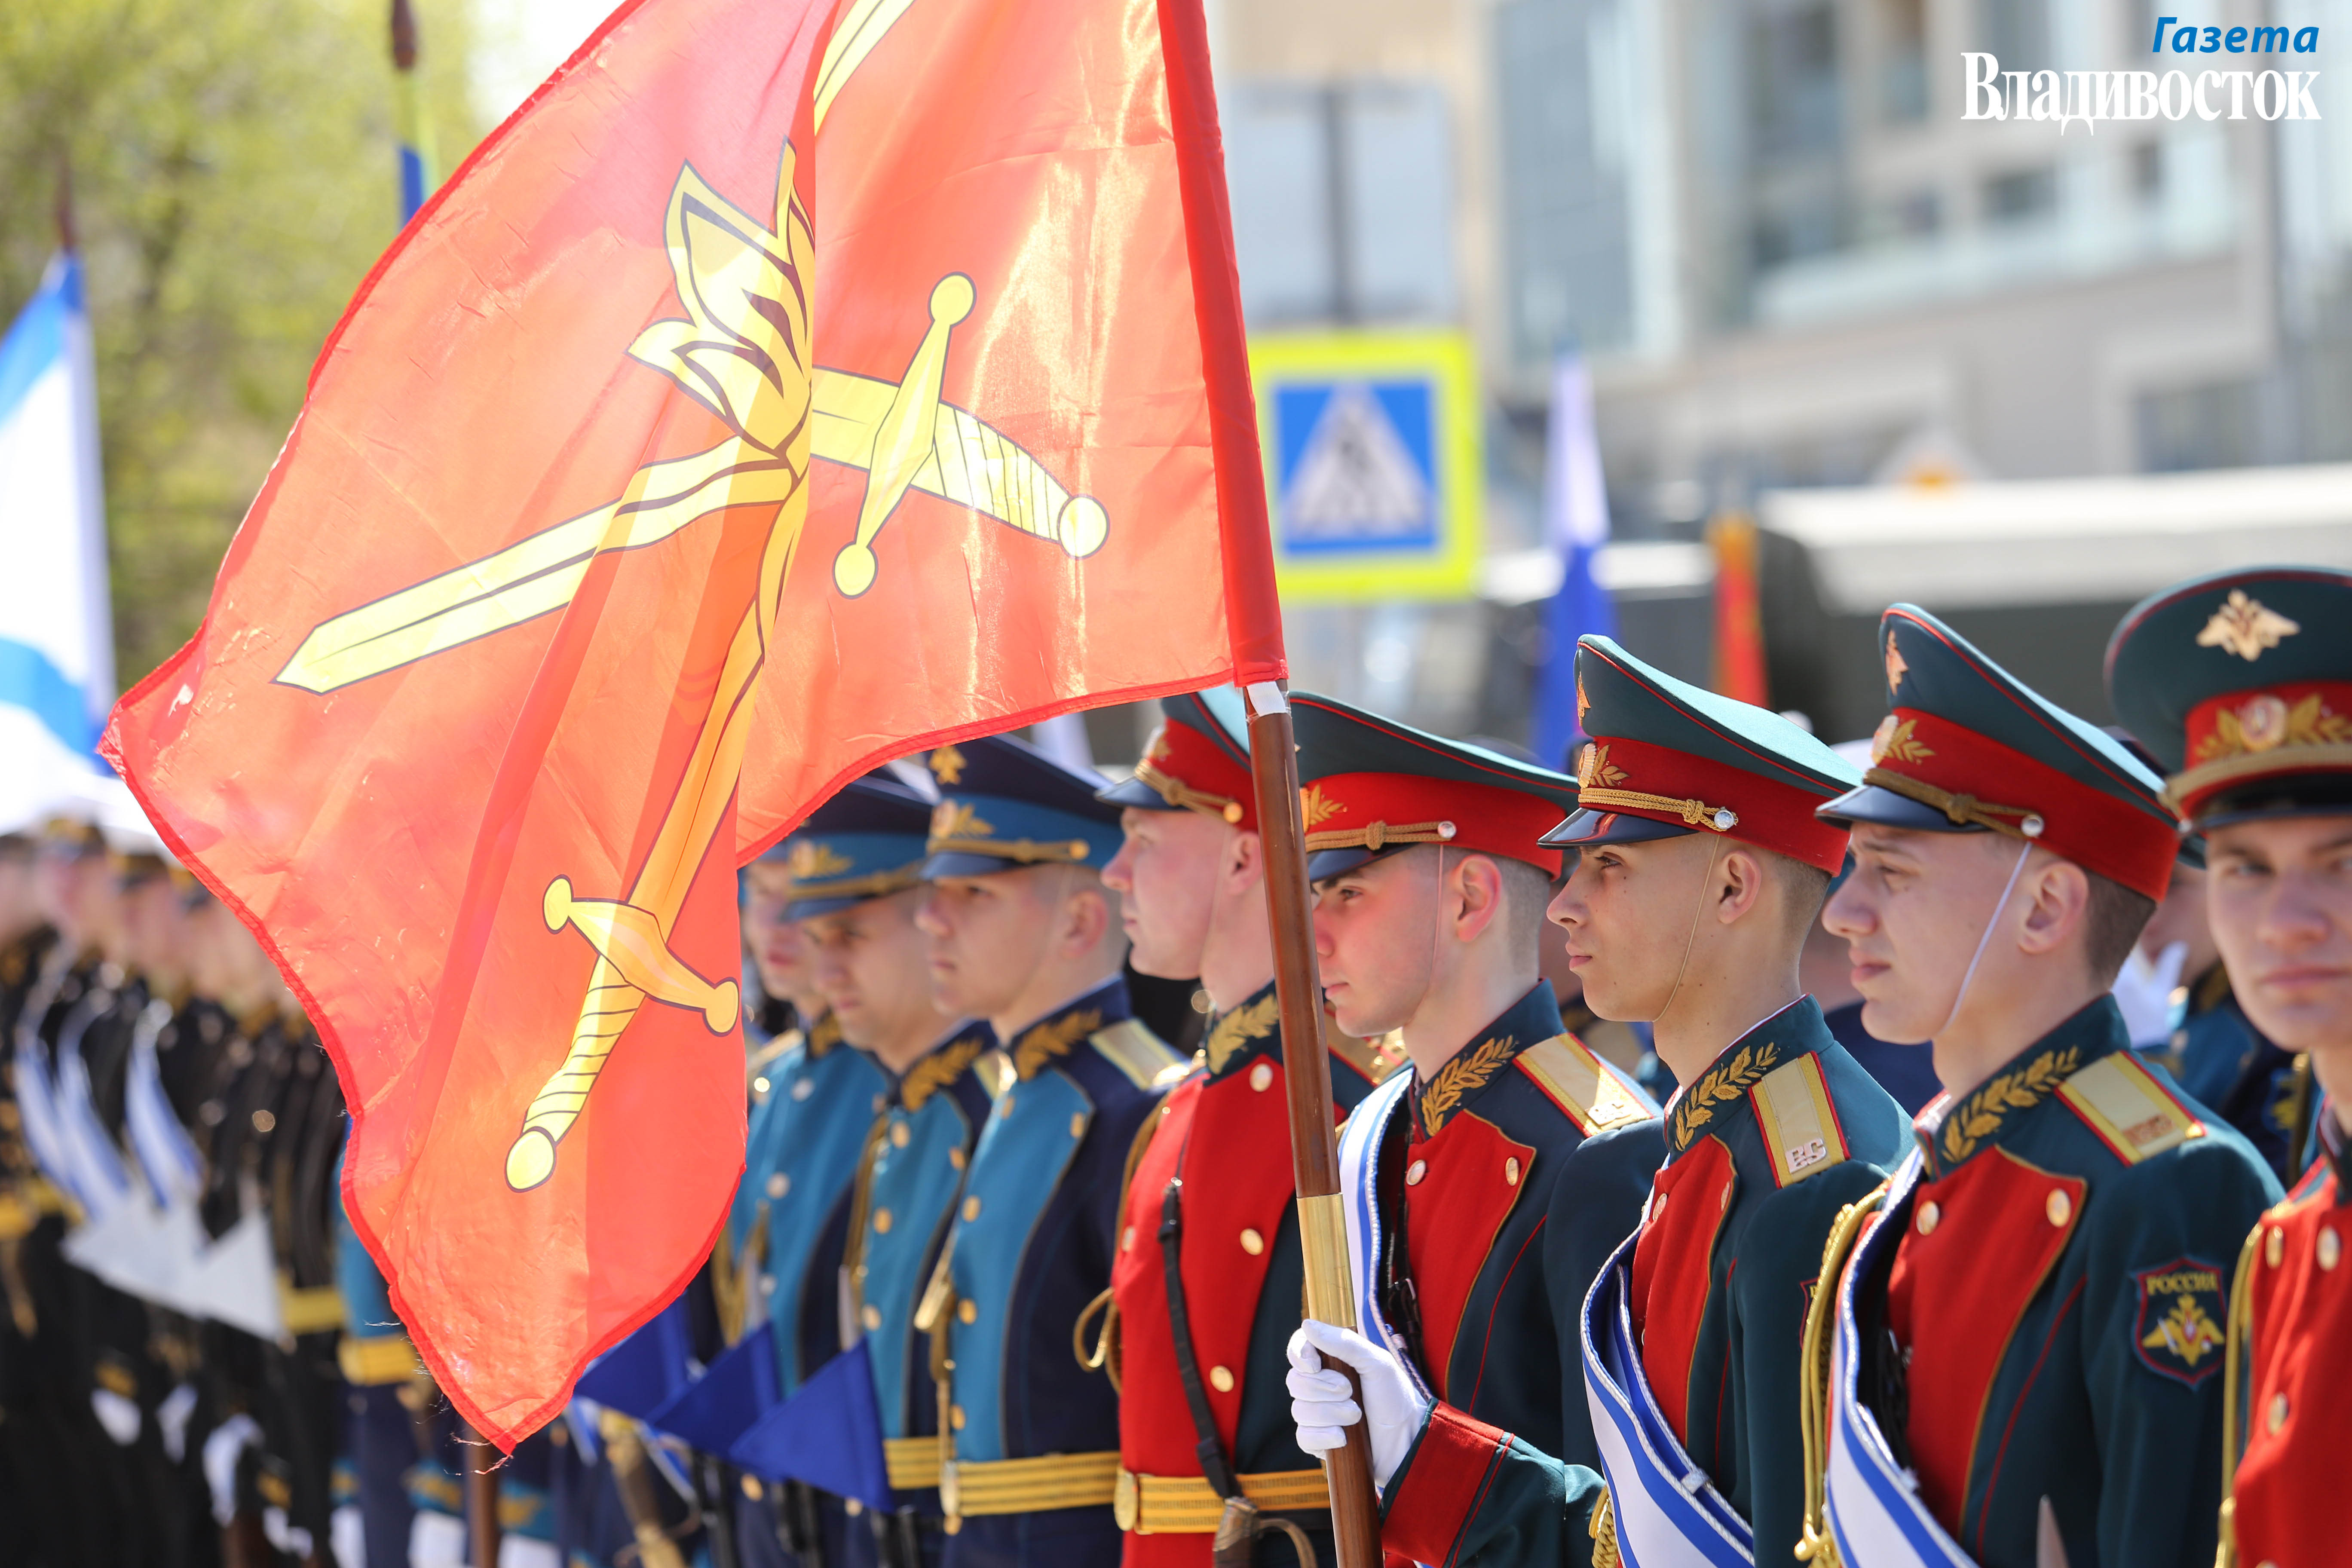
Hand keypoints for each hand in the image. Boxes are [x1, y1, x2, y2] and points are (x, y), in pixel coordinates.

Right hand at [1286, 1318, 1431, 1488]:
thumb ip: (1345, 1342)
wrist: (1408, 1439)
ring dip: (1331, 1414)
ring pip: (1299, 1410)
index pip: (1297, 1349)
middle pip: (1295, 1381)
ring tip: (1356, 1416)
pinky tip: (1343, 1437)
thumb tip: (1308, 1325)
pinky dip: (1324, 1436)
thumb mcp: (1377, 1362)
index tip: (1315, 1365)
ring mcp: (1317, 1414)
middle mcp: (1319, 1385)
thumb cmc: (1395, 1396)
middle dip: (1325, 1389)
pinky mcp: (1319, 1441)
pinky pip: (1303, 1437)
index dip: (1299, 1355)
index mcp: (1331, 1361)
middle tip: (1351, 1392)